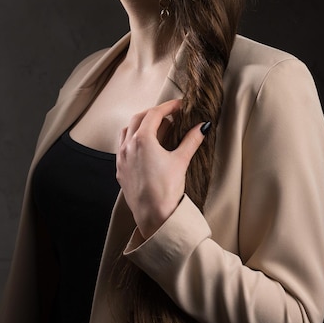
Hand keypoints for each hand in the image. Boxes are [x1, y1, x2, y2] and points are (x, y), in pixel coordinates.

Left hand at [116, 99, 207, 238]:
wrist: (154, 217)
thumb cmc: (167, 189)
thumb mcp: (181, 161)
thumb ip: (191, 140)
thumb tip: (203, 126)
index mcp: (142, 140)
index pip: (155, 114)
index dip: (168, 106)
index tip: (179, 105)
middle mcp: (128, 146)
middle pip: (138, 118)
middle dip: (154, 113)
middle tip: (169, 114)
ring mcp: (121, 159)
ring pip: (127, 131)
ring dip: (140, 125)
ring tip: (157, 129)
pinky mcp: (120, 170)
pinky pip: (123, 147)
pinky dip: (133, 140)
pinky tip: (145, 147)